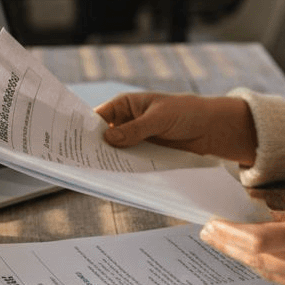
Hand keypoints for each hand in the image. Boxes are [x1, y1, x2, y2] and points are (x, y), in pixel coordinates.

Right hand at [95, 93, 257, 165]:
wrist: (211, 128)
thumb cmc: (186, 113)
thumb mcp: (160, 118)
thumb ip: (135, 129)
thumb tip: (108, 138)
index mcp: (125, 105)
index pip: (98, 116)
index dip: (85, 129)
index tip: (74, 143)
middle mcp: (126, 122)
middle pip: (104, 137)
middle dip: (95, 149)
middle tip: (82, 164)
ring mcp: (135, 139)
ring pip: (116, 152)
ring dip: (110, 161)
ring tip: (97, 175)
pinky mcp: (145, 154)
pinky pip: (131, 162)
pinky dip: (125, 169)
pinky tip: (118, 179)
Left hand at [199, 197, 284, 284]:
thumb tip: (263, 219)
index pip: (260, 241)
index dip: (231, 235)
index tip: (213, 225)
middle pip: (258, 259)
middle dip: (229, 246)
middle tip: (209, 233)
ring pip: (270, 273)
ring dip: (245, 258)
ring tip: (225, 243)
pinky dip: (271, 267)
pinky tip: (257, 256)